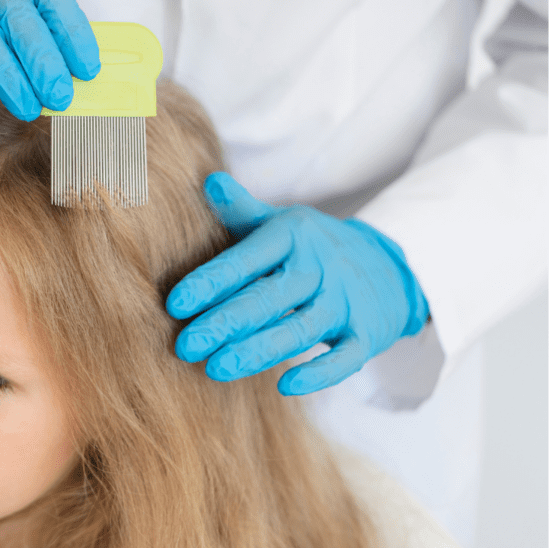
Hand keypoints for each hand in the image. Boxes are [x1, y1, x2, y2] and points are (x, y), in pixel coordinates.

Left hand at [166, 172, 429, 395]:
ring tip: (216, 369)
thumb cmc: (314, 248)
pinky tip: (286, 387)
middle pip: (267, 298)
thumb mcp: (282, 224)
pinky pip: (345, 359)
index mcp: (292, 236)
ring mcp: (344, 302)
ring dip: (258, 351)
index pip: (246, 259)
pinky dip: (320, 374)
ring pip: (298, 329)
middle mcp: (318, 267)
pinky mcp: (366, 335)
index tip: (175, 305)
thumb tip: (208, 181)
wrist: (392, 267)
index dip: (211, 282)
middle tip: (185, 346)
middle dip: (225, 323)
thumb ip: (242, 211)